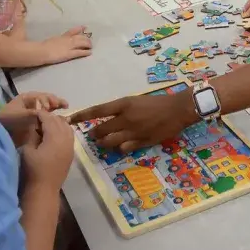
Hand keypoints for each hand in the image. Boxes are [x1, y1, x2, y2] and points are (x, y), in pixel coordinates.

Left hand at [0, 93, 67, 146]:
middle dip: (56, 102)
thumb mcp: (20, 115)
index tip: (50, 108)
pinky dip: (53, 118)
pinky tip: (60, 121)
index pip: (41, 96)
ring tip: (65, 110)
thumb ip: (34, 112)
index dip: (48, 100)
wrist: (1, 134)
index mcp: (27, 98)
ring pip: (48, 108)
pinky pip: (46, 118)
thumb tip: (46, 112)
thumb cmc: (9, 121)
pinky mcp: (35, 122)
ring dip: (56, 109)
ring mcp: (34, 112)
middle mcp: (32, 103)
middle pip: (47, 100)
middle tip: (65, 106)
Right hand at [21, 111, 74, 190]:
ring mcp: (70, 146)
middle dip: (49, 117)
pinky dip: (62, 131)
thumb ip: (32, 134)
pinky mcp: (71, 153)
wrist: (44, 190)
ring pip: (67, 127)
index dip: (40, 114)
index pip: (49, 118)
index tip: (32, 112)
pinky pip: (69, 136)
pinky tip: (53, 135)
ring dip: (57, 123)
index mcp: (54, 137)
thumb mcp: (27, 150)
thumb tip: (34, 125)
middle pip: (59, 121)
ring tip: (45, 125)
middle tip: (37, 119)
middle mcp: (66, 139)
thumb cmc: (32, 170)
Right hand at [40, 27, 91, 64]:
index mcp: (62, 36)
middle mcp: (67, 40)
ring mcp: (69, 46)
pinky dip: (85, 52)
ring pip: (82, 43)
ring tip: (91, 46)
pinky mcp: (69, 53)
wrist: (42, 51)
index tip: (84, 27)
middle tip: (89, 41)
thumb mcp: (51, 40)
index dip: (79, 29)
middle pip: (79, 37)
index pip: (72, 31)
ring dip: (87, 44)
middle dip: (86, 39)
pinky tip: (89, 52)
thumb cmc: (43, 46)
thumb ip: (56, 39)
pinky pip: (79, 52)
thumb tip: (55, 39)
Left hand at [68, 90, 195, 152]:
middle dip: (94, 134)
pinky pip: (125, 148)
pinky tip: (120, 147)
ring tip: (102, 143)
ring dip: (103, 144)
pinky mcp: (142, 142)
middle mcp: (126, 118)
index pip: (98, 110)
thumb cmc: (158, 101)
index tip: (71, 119)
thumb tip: (108, 117)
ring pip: (110, 142)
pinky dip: (119, 148)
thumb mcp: (137, 100)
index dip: (83, 116)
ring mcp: (134, 132)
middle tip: (91, 135)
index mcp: (124, 104)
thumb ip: (122, 109)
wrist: (178, 109)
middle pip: (102, 129)